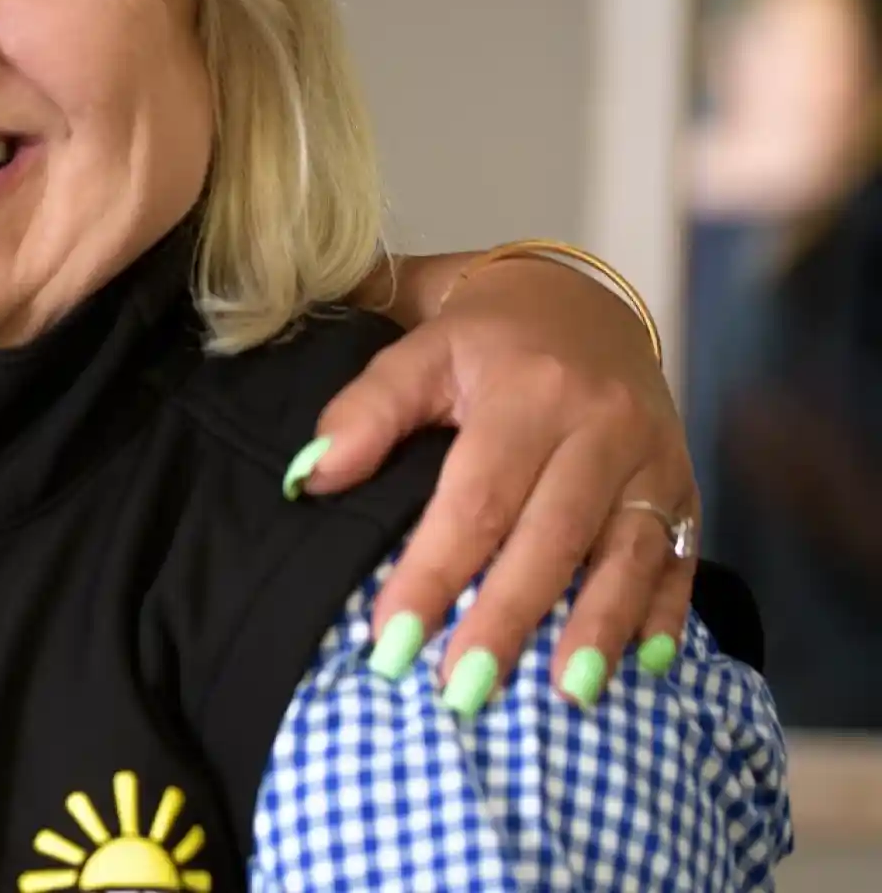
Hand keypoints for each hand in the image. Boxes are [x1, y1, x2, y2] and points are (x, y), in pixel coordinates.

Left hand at [294, 250, 692, 708]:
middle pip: (551, 537)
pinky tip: (645, 665)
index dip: (432, 573)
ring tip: (565, 695)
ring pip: (626, 553)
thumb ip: (365, 411)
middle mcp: (600, 426)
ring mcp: (652, 457)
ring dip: (596, 628)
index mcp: (527, 391)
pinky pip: (681, 554)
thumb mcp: (417, 350)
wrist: (578, 297)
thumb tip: (307, 477)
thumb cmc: (480, 337)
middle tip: (464, 692)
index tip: (390, 640)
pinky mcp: (685, 482)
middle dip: (506, 620)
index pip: (475, 498)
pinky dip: (664, 612)